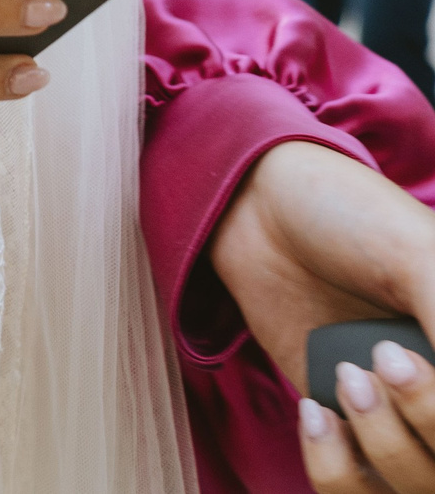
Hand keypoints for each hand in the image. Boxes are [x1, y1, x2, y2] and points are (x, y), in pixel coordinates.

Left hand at [206, 140, 434, 489]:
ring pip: (413, 487)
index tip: (397, 355)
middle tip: (374, 360)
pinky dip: (334, 466)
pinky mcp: (345, 427)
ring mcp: (401, 416)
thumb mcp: (417, 253)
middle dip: (420, 424)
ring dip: (382, 448)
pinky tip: (314, 410)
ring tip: (344, 382)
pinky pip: (353, 486)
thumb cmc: (348, 215)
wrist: (258, 211)